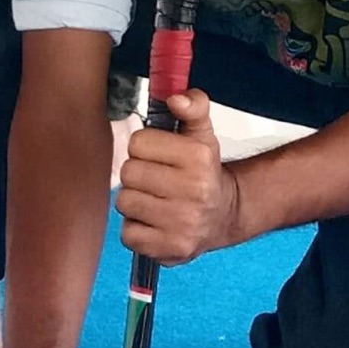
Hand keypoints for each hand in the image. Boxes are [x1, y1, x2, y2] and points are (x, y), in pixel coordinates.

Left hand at [115, 90, 240, 265]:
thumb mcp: (203, 134)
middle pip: (129, 172)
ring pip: (125, 202)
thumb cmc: (203, 172)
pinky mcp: (171, 248)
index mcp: (199, 156)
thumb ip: (193, 106)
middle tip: (156, 180)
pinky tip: (153, 223)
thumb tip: (176, 98)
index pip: (138, 142)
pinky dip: (136, 229)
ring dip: (135, 201)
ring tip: (154, 201)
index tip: (159, 156)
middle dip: (138, 174)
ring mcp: (183, 222)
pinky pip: (128, 234)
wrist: (223, 215)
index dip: (145, 147)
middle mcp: (194, 190)